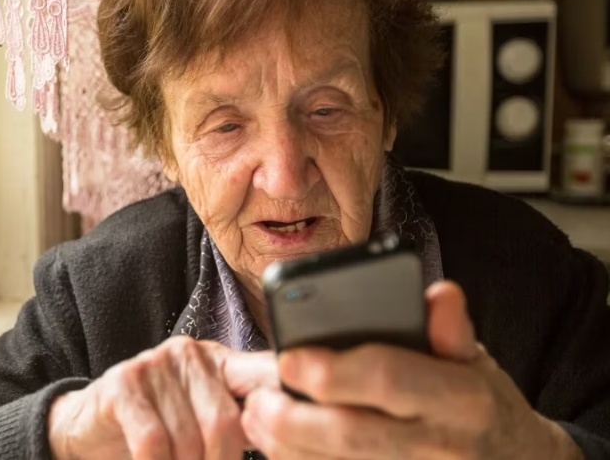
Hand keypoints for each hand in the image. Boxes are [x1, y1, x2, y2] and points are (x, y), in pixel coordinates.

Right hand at [48, 336, 277, 459]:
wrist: (90, 428)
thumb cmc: (160, 429)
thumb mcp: (205, 423)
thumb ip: (243, 427)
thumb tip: (293, 442)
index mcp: (224, 362)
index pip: (268, 375)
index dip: (290, 405)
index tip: (299, 430)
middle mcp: (193, 354)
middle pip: (226, 424)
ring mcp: (156, 363)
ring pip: (189, 440)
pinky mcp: (123, 382)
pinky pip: (153, 442)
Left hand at [242, 280, 583, 459]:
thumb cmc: (481, 403)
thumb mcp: (476, 361)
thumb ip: (450, 329)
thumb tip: (440, 294)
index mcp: (461, 397)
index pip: (387, 378)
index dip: (333, 369)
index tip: (289, 358)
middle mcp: (440, 445)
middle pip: (351, 433)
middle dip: (292, 418)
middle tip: (258, 400)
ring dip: (286, 448)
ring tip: (258, 420)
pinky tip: (281, 449)